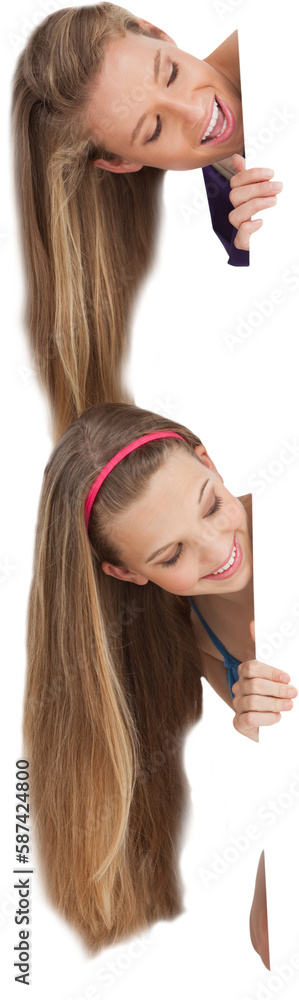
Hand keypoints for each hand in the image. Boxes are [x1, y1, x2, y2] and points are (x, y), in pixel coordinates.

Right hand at [228, 154, 282, 250]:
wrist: (283, 235)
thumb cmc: (274, 211)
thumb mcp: (266, 191)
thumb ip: (253, 176)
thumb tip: (237, 158)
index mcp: (242, 197)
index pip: (236, 182)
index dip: (251, 175)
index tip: (271, 173)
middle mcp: (239, 211)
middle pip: (235, 196)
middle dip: (257, 189)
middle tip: (278, 187)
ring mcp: (241, 227)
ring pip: (234, 215)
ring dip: (255, 205)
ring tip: (274, 202)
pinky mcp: (246, 243)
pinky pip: (240, 237)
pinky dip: (249, 228)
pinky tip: (262, 222)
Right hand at [231, 622, 297, 740]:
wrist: (278, 723)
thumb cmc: (276, 693)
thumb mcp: (277, 672)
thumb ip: (267, 649)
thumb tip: (253, 624)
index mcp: (247, 672)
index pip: (252, 667)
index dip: (271, 672)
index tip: (287, 678)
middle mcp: (239, 687)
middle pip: (254, 685)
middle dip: (277, 690)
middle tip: (292, 694)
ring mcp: (238, 705)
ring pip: (252, 702)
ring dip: (274, 704)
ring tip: (288, 706)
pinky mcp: (240, 723)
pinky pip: (249, 719)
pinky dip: (266, 718)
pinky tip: (277, 718)